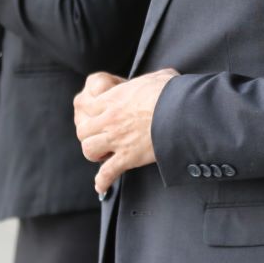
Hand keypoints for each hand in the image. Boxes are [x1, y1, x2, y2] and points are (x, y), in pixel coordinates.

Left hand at [74, 68, 178, 196]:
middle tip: (100, 137)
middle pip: (82, 129)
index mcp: (114, 98)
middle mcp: (110, 118)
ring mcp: (117, 138)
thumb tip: (166, 76)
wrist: (180, 111)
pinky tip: (102, 185)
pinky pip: (107, 172)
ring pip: (89, 149)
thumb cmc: (171, 92)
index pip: (85, 105)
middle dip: (89, 135)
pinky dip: (103, 181)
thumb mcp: (160, 77)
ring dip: (94, 153)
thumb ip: (155, 78)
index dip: (89, 111)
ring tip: (103, 155)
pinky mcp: (128, 157)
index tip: (99, 116)